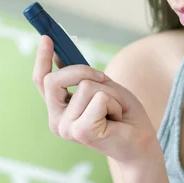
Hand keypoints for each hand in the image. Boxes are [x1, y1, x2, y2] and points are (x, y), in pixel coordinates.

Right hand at [32, 35, 160, 162]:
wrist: (141, 145)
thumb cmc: (123, 116)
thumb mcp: (102, 87)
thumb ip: (82, 75)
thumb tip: (63, 52)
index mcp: (59, 110)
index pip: (41, 81)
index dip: (42, 59)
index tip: (47, 38)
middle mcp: (56, 121)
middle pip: (54, 79)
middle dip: (81, 71)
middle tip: (103, 77)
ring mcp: (66, 128)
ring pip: (84, 86)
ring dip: (109, 93)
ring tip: (115, 110)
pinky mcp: (80, 132)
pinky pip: (99, 98)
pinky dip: (115, 102)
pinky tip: (117, 118)